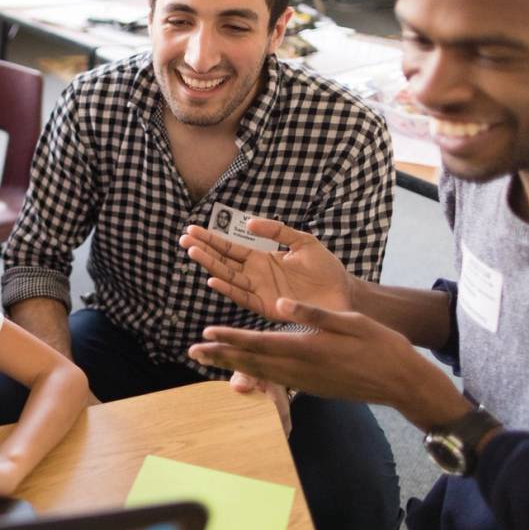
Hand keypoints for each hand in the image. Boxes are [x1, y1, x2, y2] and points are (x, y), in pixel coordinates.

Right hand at [179, 219, 353, 321]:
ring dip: (210, 266)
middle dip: (203, 250)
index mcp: (262, 259)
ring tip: (193, 252)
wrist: (344, 293)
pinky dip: (228, 289)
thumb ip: (278, 231)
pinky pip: (243, 297)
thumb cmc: (326, 269)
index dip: (212, 239)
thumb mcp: (303, 242)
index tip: (192, 230)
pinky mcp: (267, 306)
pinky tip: (213, 280)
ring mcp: (260, 291)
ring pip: (228, 277)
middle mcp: (256, 276)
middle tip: (184, 239)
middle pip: (223, 261)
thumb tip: (250, 223)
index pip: (231, 248)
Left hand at [189, 298, 467, 427]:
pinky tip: (245, 370)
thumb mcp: (350, 321)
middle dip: (221, 355)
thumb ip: (314, 314)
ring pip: (261, 373)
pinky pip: (276, 380)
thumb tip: (283, 302)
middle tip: (193, 351)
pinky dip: (255, 373)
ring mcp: (305, 382)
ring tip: (210, 359)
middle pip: (252, 362)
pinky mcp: (311, 387)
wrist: (402, 382)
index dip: (231, 338)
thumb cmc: (380, 346)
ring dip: (233, 365)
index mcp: (308, 349)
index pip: (260, 343)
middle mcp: (301, 369)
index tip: (206, 333)